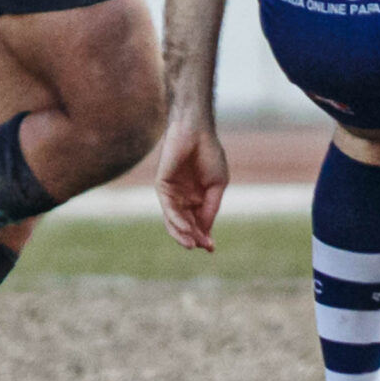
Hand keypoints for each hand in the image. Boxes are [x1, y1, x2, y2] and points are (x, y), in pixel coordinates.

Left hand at [156, 119, 229, 251]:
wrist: (196, 131)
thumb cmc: (209, 154)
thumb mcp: (217, 186)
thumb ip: (210, 208)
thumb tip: (205, 231)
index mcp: (198, 198)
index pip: (198, 223)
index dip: (204, 236)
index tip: (211, 249)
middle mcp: (183, 198)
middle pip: (186, 224)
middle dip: (194, 237)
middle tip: (202, 247)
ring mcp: (172, 193)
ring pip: (174, 220)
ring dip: (182, 233)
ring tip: (191, 244)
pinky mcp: (162, 185)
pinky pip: (168, 207)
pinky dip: (176, 219)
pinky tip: (186, 228)